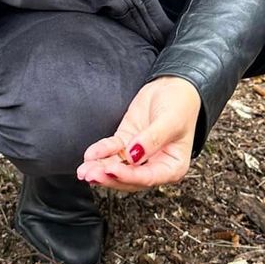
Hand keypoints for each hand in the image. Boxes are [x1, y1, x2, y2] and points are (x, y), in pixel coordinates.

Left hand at [77, 75, 200, 191]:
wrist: (173, 85)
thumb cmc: (180, 105)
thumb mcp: (170, 121)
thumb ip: (152, 139)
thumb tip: (133, 155)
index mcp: (172, 167)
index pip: (148, 177)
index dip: (128, 176)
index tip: (111, 170)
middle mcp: (155, 165)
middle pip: (129, 178)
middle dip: (108, 176)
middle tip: (91, 174)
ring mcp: (138, 155)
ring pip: (117, 166)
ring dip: (100, 168)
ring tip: (84, 170)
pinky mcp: (126, 142)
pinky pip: (112, 150)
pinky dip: (100, 152)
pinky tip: (90, 154)